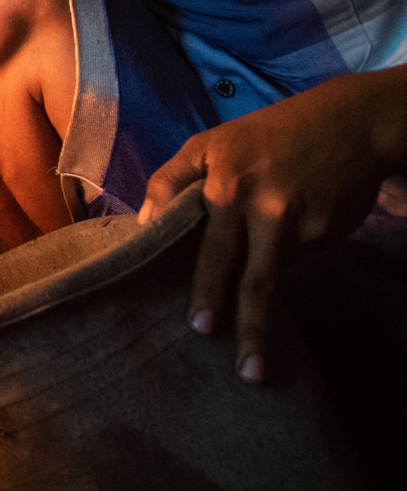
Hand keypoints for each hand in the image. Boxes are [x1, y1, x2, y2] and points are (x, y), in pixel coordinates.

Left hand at [140, 70, 406, 383]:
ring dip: (265, 324)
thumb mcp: (210, 143)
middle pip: (251, 277)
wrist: (346, 124)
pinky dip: (287, 268)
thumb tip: (142, 222)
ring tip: (256, 365)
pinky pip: (300, 260)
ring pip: (275, 278)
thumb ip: (171, 179)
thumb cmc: (265, 136)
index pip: (211, 249)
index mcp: (226, 186)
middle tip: (238, 366)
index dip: (206, 288)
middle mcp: (264, 208)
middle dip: (242, 323)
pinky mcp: (329, 233)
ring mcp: (302, 224)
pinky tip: (287, 260)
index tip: (198, 326)